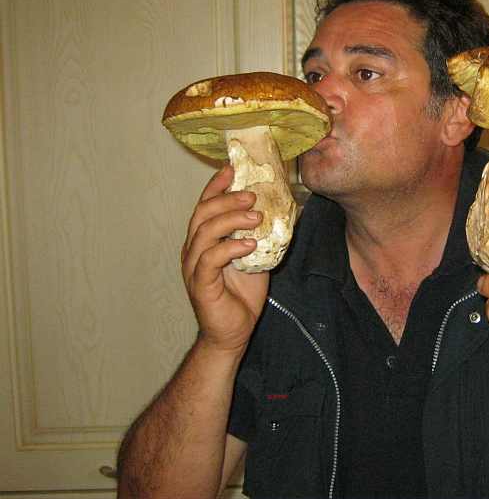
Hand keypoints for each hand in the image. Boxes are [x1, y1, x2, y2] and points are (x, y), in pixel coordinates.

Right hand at [181, 165, 268, 352]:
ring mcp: (193, 266)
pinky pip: (211, 259)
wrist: (233, 332)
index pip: (205, 205)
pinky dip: (230, 248)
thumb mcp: (255, 257)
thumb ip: (259, 236)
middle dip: (227, 199)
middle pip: (202, 213)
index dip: (216, 185)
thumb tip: (282, 212)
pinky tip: (249, 245)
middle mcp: (193, 249)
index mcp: (203, 240)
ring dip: (230, 219)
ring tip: (255, 217)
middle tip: (252, 194)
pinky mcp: (200, 284)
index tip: (231, 168)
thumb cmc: (241, 295)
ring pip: (204, 232)